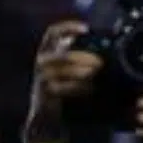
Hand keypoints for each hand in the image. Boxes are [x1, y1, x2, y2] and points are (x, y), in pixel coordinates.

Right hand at [26, 21, 101, 142]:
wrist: (43, 114)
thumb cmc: (58, 87)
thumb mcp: (62, 68)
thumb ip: (75, 55)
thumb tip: (101, 45)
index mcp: (45, 51)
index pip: (52, 32)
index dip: (68, 27)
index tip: (86, 29)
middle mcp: (41, 61)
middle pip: (67, 54)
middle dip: (86, 58)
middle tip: (100, 63)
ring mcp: (42, 76)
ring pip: (69, 70)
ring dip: (86, 72)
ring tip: (97, 75)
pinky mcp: (46, 90)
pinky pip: (69, 86)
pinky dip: (82, 87)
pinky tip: (91, 89)